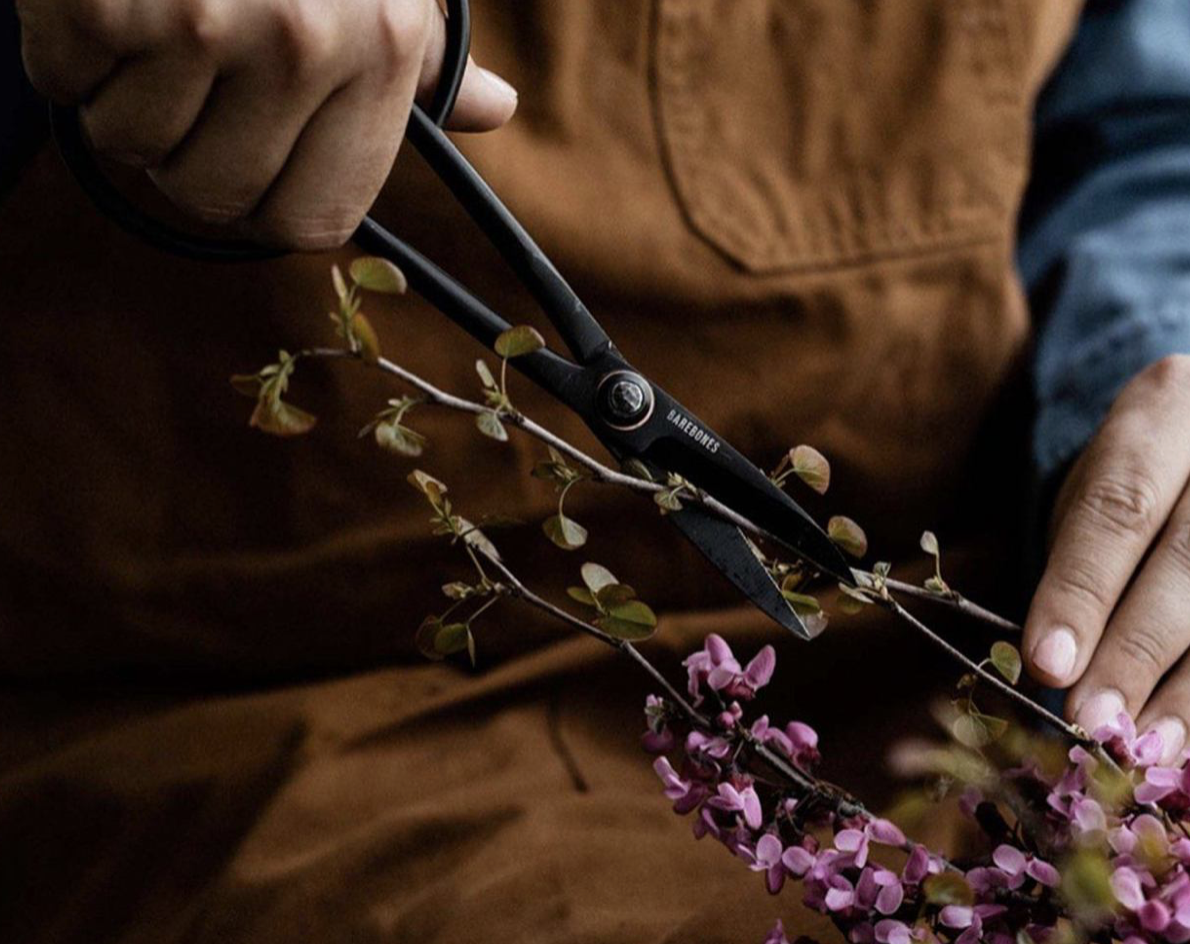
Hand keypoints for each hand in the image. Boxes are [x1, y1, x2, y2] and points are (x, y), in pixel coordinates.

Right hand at [16, 0, 516, 248]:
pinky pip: (62, 86)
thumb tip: (495, 110)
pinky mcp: (106, 0)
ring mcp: (201, 20)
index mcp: (380, 51)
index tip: (252, 172)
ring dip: (126, 97)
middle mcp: (302, 44)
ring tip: (152, 18)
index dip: (268, 207)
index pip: (315, 219)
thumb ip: (424, 61)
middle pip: (216, 199)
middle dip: (187, 155)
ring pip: (133, 147)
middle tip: (188, 82)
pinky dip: (67, 50)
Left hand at [1024, 355, 1189, 760]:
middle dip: (1136, 652)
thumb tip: (1049, 669)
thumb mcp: (1099, 488)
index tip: (1047, 665)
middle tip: (1093, 725)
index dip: (1082, 592)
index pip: (1118, 508)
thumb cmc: (1143, 477)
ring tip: (1150, 745)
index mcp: (1164, 408)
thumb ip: (1077, 564)